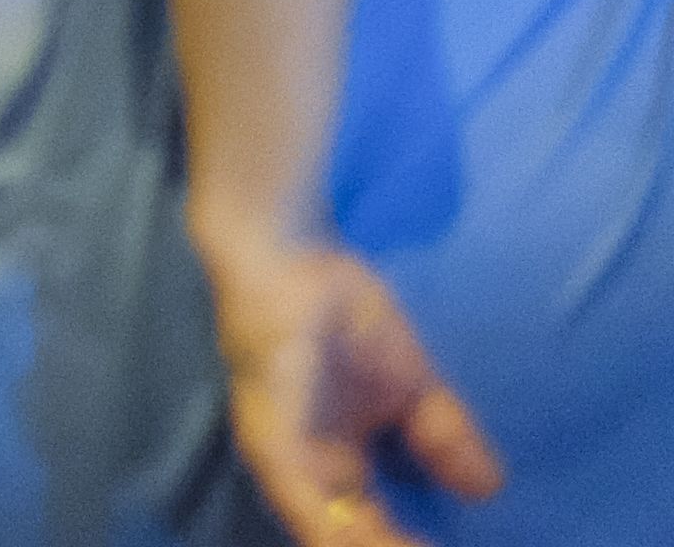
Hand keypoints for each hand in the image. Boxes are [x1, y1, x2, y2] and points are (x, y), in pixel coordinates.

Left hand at [199, 225, 501, 546]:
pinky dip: (332, 522)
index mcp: (322, 461)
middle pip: (338, 536)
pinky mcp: (272, 416)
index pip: (364, 530)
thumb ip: (442, 435)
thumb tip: (488, 488)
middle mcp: (292, 462)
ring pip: (319, 525)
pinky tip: (364, 540)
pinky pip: (298, 482)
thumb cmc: (336, 312)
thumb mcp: (409, 383)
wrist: (287, 243)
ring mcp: (277, 442)